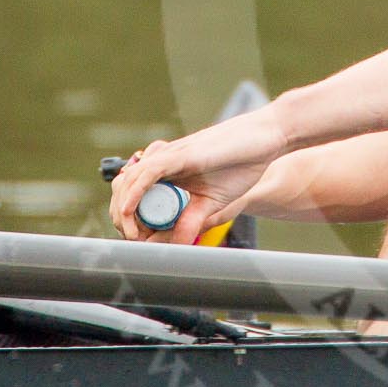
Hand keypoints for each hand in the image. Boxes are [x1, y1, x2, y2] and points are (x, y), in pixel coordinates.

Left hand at [107, 107, 285, 243]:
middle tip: (133, 242)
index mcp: (169, 174)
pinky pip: (147, 173)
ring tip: (131, 234)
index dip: (129, 220)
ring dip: (123, 212)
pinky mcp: (179, 153)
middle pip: (124, 189)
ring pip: (129, 182)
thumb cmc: (243, 166)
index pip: (134, 196)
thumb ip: (192, 221)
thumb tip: (173, 246)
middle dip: (121, 219)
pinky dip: (133, 192)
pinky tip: (128, 211)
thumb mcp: (214, 203)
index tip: (138, 242)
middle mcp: (163, 163)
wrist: (266, 140)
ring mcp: (169, 157)